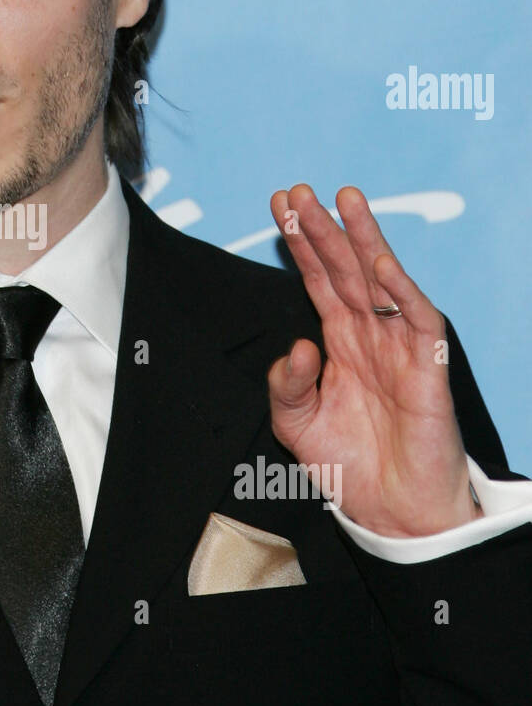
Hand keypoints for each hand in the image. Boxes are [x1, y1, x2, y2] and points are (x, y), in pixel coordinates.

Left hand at [268, 184, 473, 537]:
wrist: (391, 513)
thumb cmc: (349, 465)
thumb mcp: (294, 423)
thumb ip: (285, 384)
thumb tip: (297, 344)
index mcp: (339, 342)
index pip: (317, 280)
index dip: (299, 244)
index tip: (279, 206)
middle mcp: (369, 335)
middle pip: (343, 269)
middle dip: (322, 228)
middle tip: (299, 191)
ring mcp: (399, 347)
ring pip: (380, 282)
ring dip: (362, 240)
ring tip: (344, 201)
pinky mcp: (427, 368)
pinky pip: (417, 320)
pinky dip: (400, 289)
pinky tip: (380, 262)